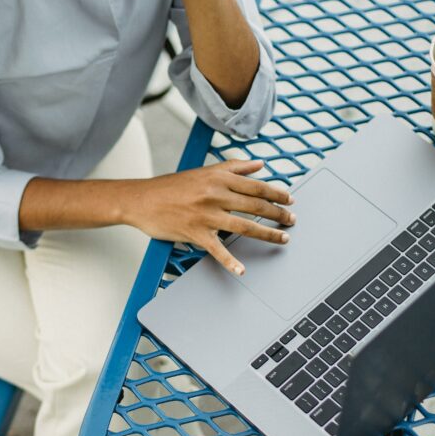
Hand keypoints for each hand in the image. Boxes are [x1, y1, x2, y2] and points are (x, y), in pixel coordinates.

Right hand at [122, 159, 294, 275]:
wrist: (142, 200)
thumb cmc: (171, 186)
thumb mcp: (203, 170)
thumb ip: (233, 166)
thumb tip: (259, 164)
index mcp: (218, 178)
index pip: (255, 186)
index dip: (276, 194)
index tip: (290, 200)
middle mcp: (215, 195)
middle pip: (255, 206)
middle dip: (278, 214)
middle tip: (292, 220)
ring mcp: (206, 215)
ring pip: (244, 226)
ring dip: (267, 234)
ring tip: (283, 239)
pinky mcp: (196, 233)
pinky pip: (217, 250)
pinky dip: (230, 262)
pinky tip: (242, 270)